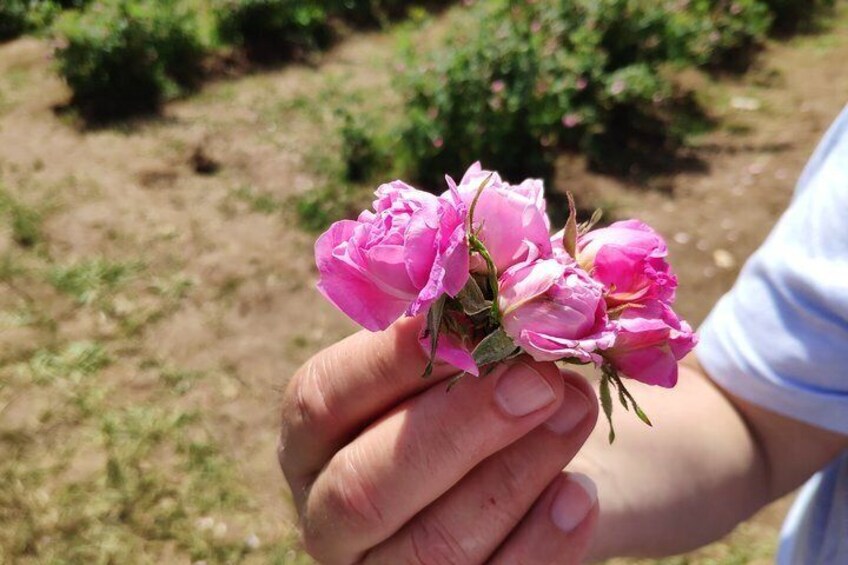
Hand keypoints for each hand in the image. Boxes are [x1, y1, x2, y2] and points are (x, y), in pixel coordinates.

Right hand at [278, 317, 598, 563]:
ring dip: (515, 477)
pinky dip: (541, 541)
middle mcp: (325, 514)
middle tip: (539, 382)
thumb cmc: (468, 400)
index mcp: (310, 438)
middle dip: (459, 431)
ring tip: (575, 415)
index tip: (464, 326)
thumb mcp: (451, 365)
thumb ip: (457, 338)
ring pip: (433, 548)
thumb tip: (494, 288)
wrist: (515, 475)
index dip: (387, 363)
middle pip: (364, 488)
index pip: (320, 401)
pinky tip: (580, 493)